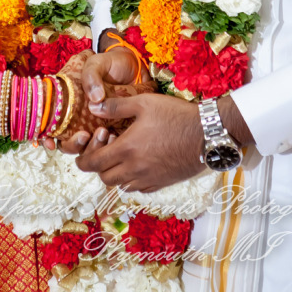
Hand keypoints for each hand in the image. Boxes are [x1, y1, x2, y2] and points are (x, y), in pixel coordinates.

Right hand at [46, 43, 148, 153]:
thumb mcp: (97, 62)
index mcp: (67, 101)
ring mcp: (94, 127)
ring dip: (92, 148)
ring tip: (104, 132)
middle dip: (73, 145)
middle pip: (66, 143)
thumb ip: (91, 75)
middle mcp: (77, 118)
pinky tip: (114, 136)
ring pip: (86, 150)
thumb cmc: (110, 64)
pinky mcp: (112, 131)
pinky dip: (107, 148)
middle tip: (85, 135)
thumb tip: (95, 99)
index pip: (50, 125)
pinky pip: (106, 148)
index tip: (52, 143)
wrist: (135, 68)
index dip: (46, 138)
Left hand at [75, 92, 204, 191]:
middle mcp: (135, 170)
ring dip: (115, 173)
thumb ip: (116, 106)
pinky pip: (138, 189)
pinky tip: (138, 162)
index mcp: (127, 150)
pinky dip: (131, 180)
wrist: (207, 134)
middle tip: (106, 146)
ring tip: (122, 153)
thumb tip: (93, 107)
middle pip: (105, 178)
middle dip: (98, 165)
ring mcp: (149, 179)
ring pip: (121, 186)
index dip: (84, 157)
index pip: (93, 164)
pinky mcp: (161, 183)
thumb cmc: (175, 115)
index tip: (86, 147)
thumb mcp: (144, 103)